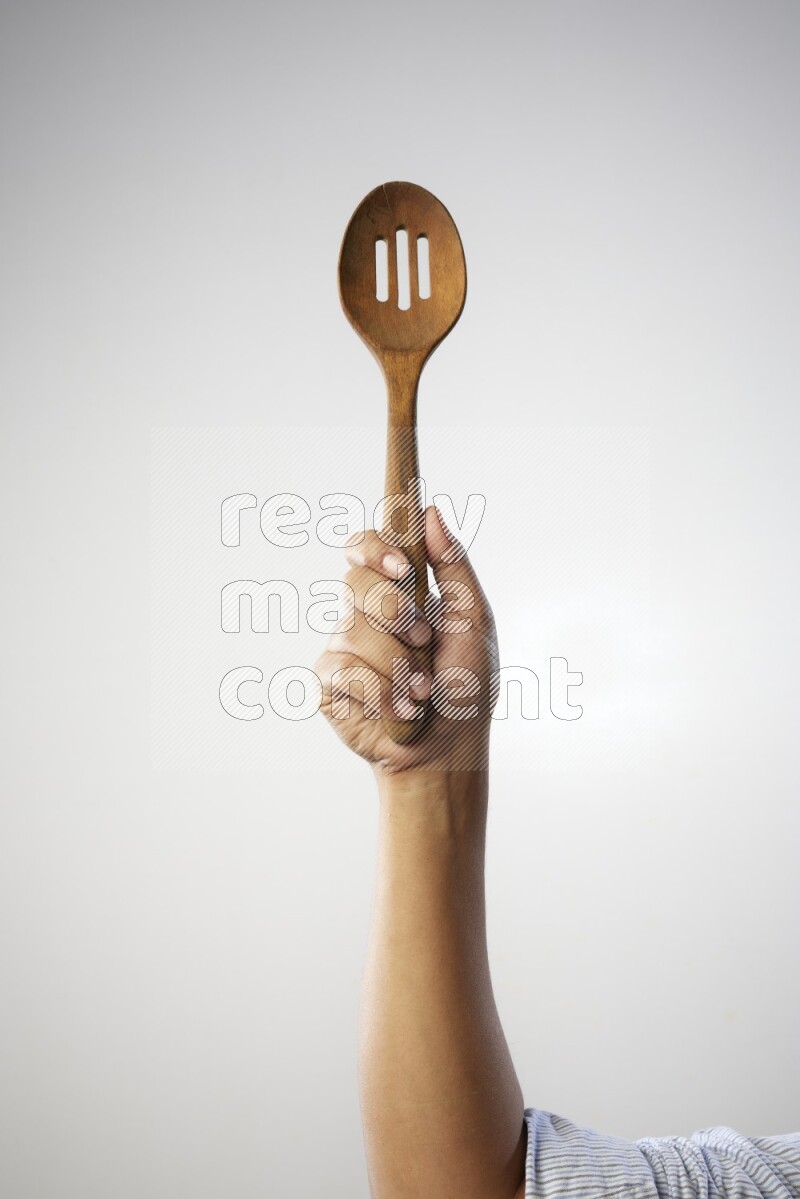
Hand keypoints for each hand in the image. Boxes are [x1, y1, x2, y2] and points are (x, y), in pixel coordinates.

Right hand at [315, 505, 497, 776]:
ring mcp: (343, 647)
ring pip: (354, 632)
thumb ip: (453, 566)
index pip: (362, 548)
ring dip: (400, 665)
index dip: (373, 549)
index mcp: (396, 591)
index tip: (401, 568)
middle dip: (395, 612)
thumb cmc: (465, 685)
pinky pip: (345, 671)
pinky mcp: (330, 684)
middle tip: (423, 642)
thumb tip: (430, 513)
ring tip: (423, 691)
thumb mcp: (473, 620)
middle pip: (355, 583)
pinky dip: (383, 693)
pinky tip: (403, 712)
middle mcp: (363, 614)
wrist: (451, 748)